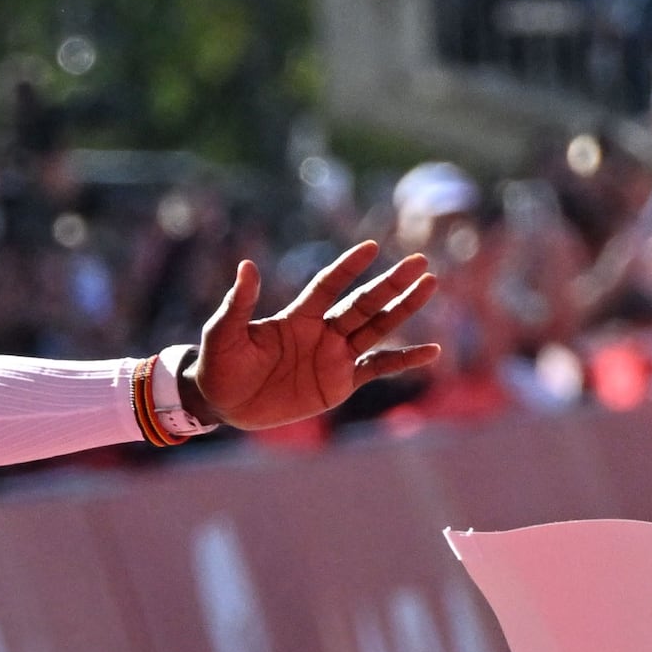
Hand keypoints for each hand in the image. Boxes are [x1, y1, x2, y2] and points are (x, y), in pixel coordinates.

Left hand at [178, 242, 443, 429]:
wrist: (223, 404)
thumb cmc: (219, 365)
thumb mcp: (223, 333)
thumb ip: (237, 303)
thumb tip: (247, 266)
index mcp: (297, 316)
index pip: (329, 285)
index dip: (348, 267)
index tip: (371, 247)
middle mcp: (321, 331)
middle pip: (363, 302)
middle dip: (391, 284)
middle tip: (419, 261)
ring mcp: (334, 356)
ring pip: (377, 327)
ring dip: (403, 308)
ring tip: (430, 285)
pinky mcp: (340, 384)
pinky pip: (378, 368)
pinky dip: (404, 360)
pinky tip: (432, 351)